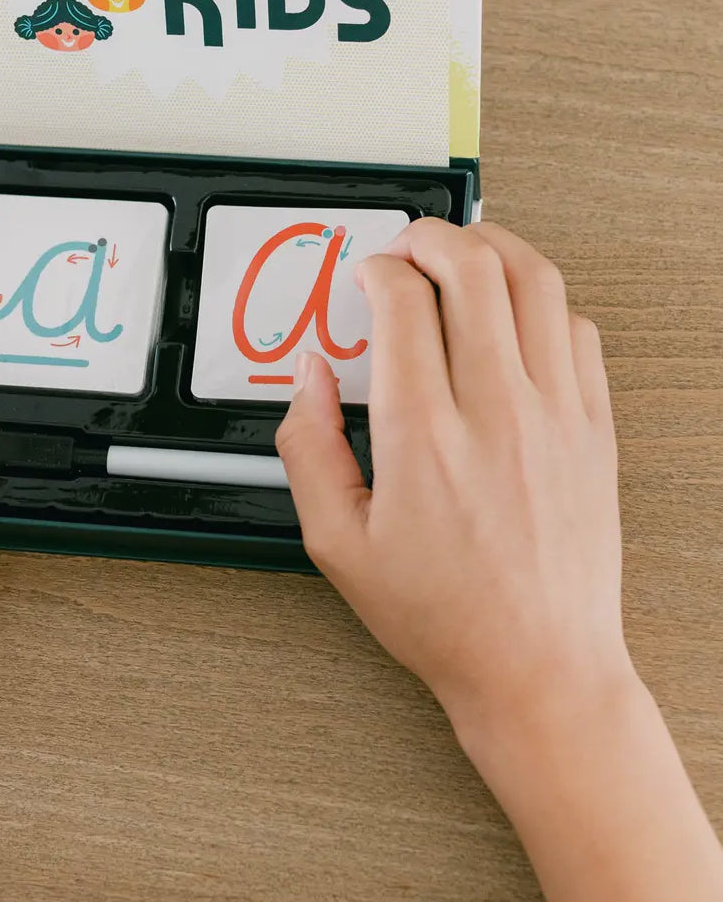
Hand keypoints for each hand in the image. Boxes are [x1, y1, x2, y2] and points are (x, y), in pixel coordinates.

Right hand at [277, 220, 722, 901]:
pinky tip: (515, 312)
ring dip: (493, 247)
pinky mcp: (594, 429)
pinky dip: (542, 298)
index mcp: (423, 436)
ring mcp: (555, 415)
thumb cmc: (442, 614)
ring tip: (464, 251)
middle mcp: (495, 412)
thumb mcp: (336, 542)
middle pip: (472, 269)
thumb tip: (308, 377)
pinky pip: (577, 329)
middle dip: (431, 236)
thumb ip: (308, 447)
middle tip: (409, 243)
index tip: (365, 278)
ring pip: (535, 282)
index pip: (402, 303)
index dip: (376, 270)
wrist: (538, 665)